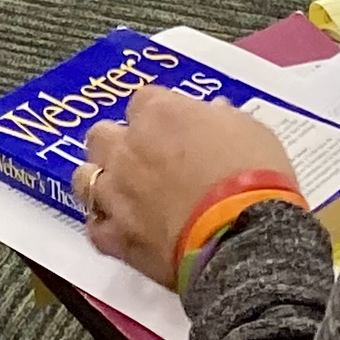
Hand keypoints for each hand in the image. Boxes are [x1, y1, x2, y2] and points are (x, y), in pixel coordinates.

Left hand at [75, 92, 300, 288]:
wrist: (244, 239)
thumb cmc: (254, 177)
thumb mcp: (250, 131)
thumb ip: (221, 118)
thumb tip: (213, 112)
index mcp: (159, 113)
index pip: (142, 100)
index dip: (157, 115)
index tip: (173, 129)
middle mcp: (127, 148)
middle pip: (101, 135)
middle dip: (116, 144)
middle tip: (142, 159)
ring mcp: (115, 193)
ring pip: (85, 178)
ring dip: (101, 182)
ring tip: (122, 194)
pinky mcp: (115, 237)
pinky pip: (96, 228)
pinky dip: (107, 227)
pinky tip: (124, 230)